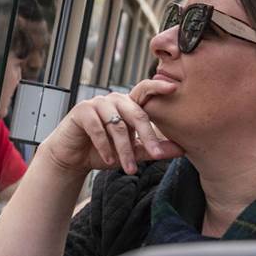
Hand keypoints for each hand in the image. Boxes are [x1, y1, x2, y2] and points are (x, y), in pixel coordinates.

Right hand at [38, 79, 183, 175]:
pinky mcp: (82, 111)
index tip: (174, 88)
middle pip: (136, 113)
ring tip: (130, 169)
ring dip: (124, 150)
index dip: (158, 87)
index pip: (145, 91)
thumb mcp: (132, 152)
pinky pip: (98, 128)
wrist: (72, 157)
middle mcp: (114, 100)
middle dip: (147, 136)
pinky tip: (109, 161)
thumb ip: (153, 149)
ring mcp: (97, 103)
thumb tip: (182, 149)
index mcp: (128, 104)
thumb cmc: (103, 151)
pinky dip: (105, 147)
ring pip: (118, 126)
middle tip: (157, 155)